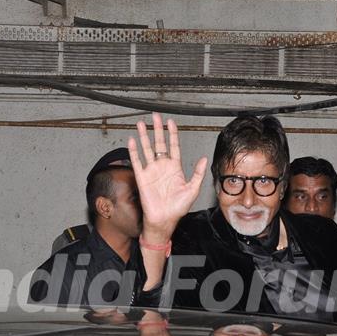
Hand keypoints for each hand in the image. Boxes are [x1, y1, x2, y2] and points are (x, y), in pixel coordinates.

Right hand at [128, 113, 206, 238]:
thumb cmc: (178, 208)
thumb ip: (198, 173)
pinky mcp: (142, 178)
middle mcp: (163, 167)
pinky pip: (137, 161)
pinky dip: (134, 151)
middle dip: (157, 130)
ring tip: (141, 123)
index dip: (172, 133)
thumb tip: (204, 159)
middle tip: (155, 116)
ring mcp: (152, 171)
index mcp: (175, 168)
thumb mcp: (192, 189)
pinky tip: (132, 140)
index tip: (171, 121)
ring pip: (147, 149)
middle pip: (160, 143)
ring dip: (144, 136)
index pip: (174, 146)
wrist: (164, 220)